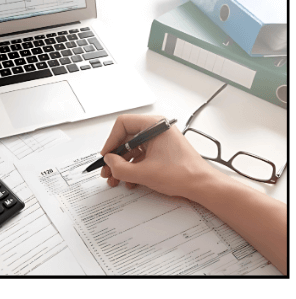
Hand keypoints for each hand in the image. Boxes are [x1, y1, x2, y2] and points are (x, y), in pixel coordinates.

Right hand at [100, 114, 221, 197]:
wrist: (202, 186)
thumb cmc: (183, 174)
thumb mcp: (144, 173)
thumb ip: (120, 168)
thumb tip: (109, 162)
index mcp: (154, 126)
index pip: (123, 124)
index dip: (111, 141)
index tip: (106, 155)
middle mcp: (157, 130)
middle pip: (126, 138)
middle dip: (115, 157)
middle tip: (108, 170)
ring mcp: (160, 140)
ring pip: (133, 149)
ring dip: (123, 165)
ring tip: (116, 179)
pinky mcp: (162, 151)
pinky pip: (141, 156)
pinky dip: (133, 168)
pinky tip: (130, 181)